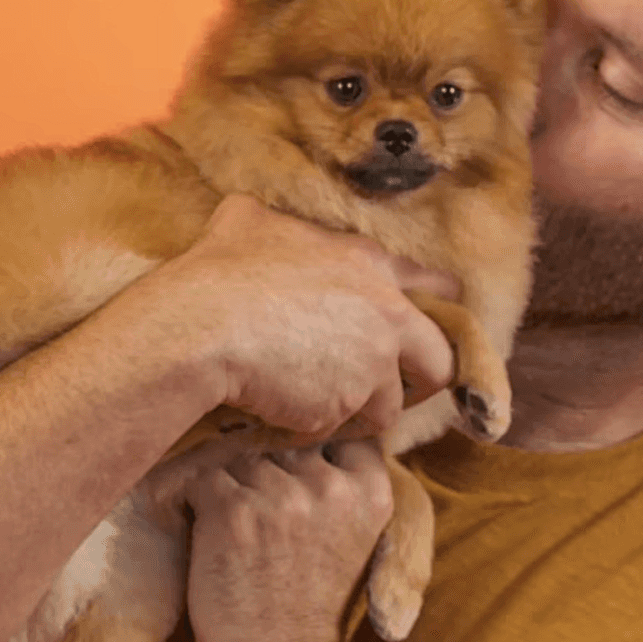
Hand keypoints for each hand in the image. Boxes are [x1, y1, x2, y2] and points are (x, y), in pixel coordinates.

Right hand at [125, 193, 458, 438]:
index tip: (419, 331)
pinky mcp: (348, 404)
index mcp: (370, 263)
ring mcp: (373, 363)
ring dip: (363, 408)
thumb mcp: (246, 222)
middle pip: (441, 360)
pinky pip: (344, 426)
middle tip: (392, 386)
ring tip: (323, 403)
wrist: (201, 329)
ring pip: (391, 405)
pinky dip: (322, 426)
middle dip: (422, 378)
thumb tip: (251, 215)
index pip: (437, 288)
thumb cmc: (219, 271)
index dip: (432, 312)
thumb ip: (271, 223)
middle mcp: (387, 313)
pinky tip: (289, 412)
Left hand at [184, 440, 391, 641]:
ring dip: (234, 486)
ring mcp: (282, 497)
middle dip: (270, 472)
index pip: (338, 431)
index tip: (303, 486)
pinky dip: (200, 503)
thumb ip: (346, 480)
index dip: (313, 451)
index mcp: (371, 491)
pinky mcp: (233, 511)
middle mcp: (331, 487)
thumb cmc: (312, 598)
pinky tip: (214, 536)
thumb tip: (306, 423)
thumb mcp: (357, 533)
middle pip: (285, 442)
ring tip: (240, 533)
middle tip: (265, 522)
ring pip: (243, 457)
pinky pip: (205, 478)